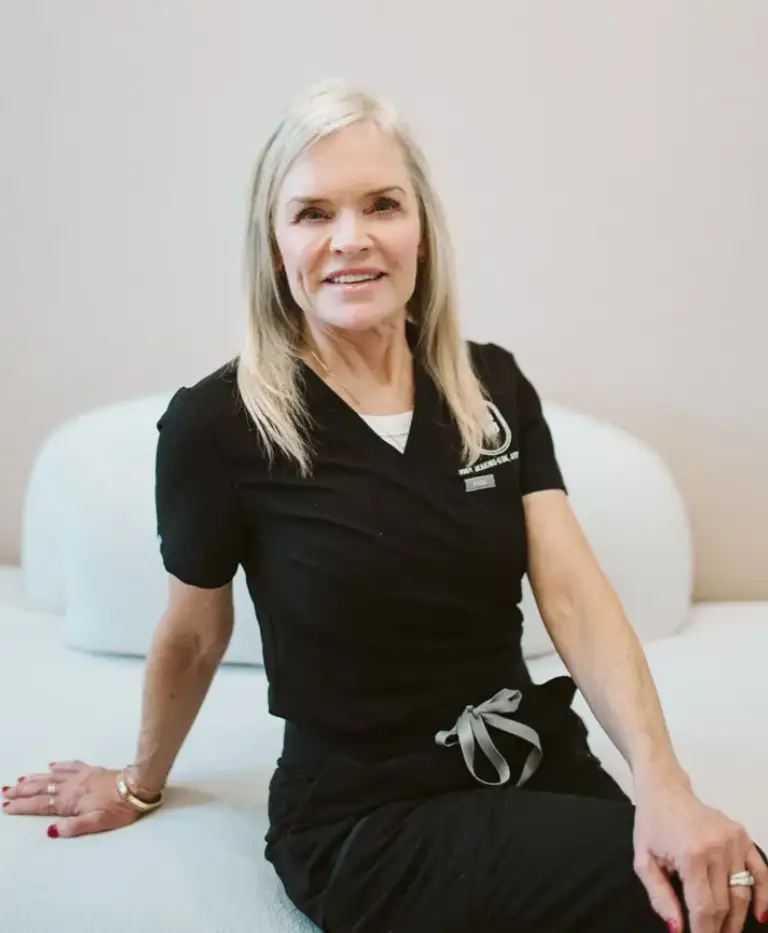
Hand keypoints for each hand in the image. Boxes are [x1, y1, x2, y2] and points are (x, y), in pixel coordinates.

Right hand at [2, 760, 142, 837]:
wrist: (137, 786)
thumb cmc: (120, 808)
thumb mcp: (98, 823)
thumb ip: (74, 827)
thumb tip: (51, 831)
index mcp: (71, 801)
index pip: (41, 805)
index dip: (23, 806)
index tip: (6, 807)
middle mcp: (72, 786)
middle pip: (42, 789)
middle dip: (22, 791)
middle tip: (5, 792)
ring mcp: (82, 776)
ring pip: (53, 776)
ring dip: (35, 779)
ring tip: (20, 781)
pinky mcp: (92, 770)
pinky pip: (71, 765)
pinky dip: (59, 765)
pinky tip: (51, 765)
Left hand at [633, 780, 767, 932]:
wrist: (664, 790)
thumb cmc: (651, 825)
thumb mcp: (643, 861)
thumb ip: (659, 896)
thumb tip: (678, 928)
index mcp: (690, 854)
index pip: (703, 907)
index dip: (703, 931)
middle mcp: (716, 848)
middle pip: (724, 904)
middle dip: (718, 928)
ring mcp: (733, 841)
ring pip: (742, 893)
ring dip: (737, 919)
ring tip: (727, 932)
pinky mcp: (742, 836)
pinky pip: (760, 872)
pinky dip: (763, 896)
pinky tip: (760, 915)